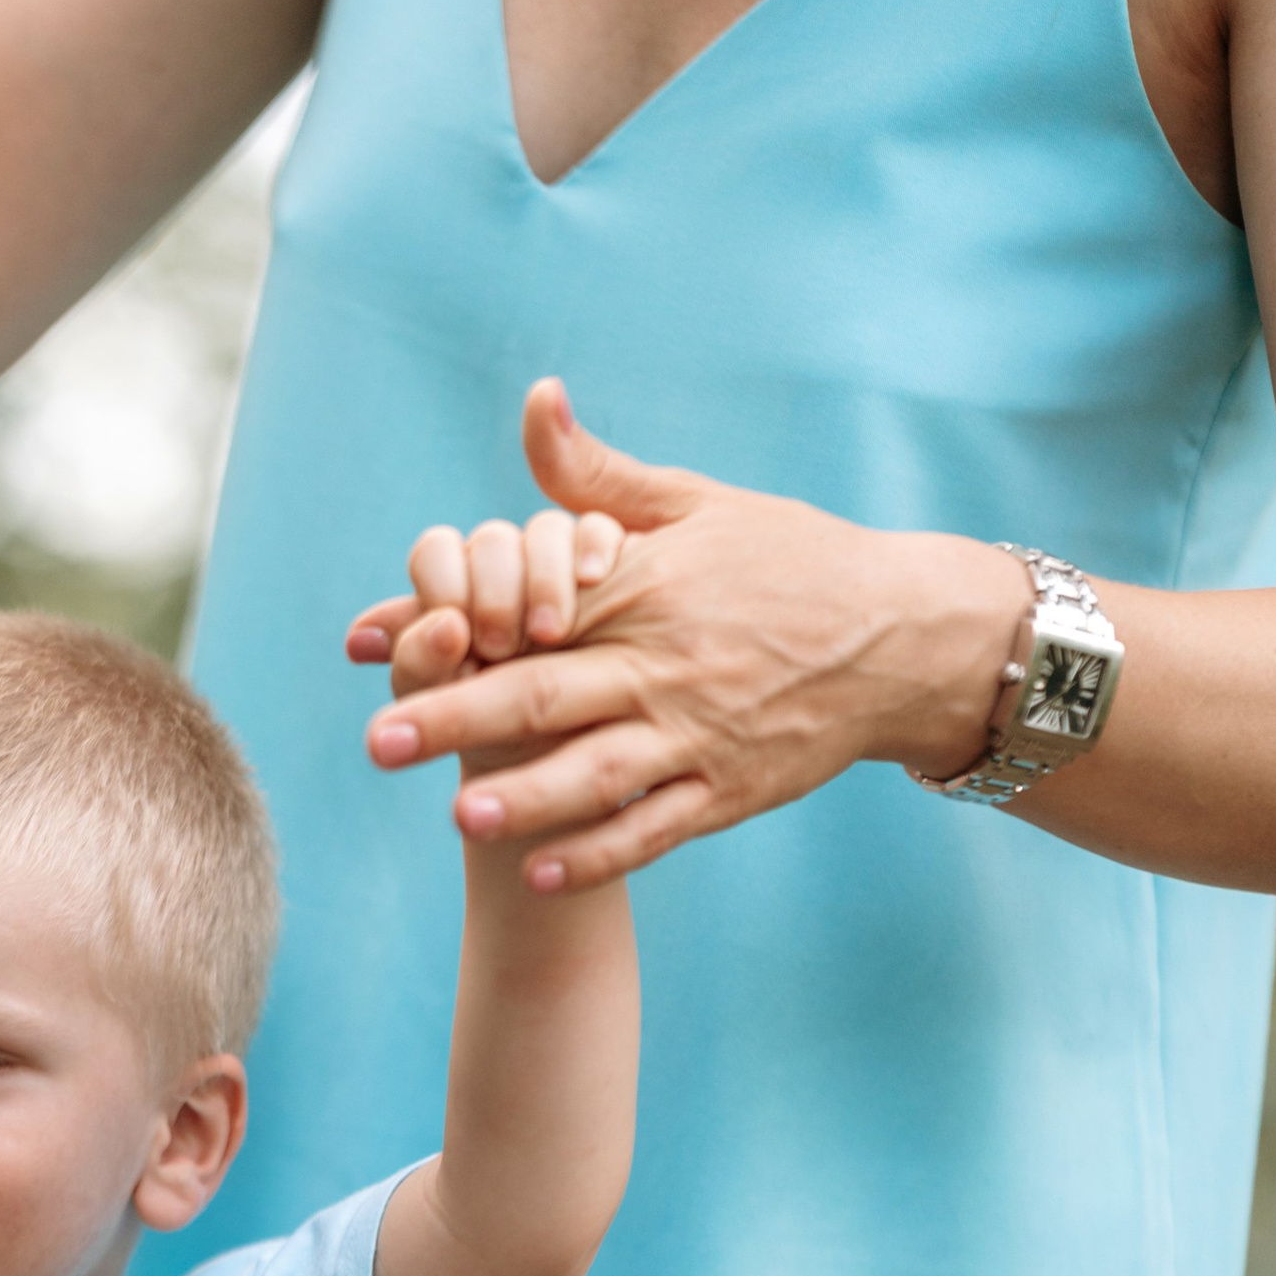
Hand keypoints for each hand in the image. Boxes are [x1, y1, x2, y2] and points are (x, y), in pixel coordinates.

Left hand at [361, 380, 1025, 890]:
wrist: (902, 635)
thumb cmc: (791, 560)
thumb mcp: (698, 504)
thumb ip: (600, 475)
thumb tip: (533, 403)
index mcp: (647, 588)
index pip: (528, 607)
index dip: (448, 626)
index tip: (372, 642)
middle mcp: (668, 664)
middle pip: (547, 693)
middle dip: (460, 719)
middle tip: (381, 741)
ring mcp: (701, 731)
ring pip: (600, 771)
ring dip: (529, 796)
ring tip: (461, 817)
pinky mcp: (731, 788)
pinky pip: (656, 827)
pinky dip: (600, 851)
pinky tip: (540, 871)